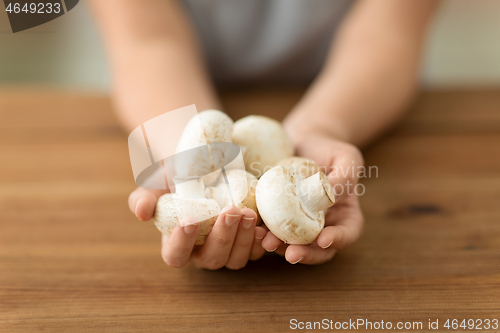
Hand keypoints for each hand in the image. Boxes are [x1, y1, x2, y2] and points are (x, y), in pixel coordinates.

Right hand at [128, 188, 266, 268]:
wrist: (203, 169)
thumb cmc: (176, 178)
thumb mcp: (156, 183)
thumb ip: (144, 197)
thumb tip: (140, 212)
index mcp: (176, 244)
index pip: (175, 255)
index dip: (181, 243)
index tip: (189, 220)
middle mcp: (201, 253)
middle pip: (211, 259)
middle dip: (222, 237)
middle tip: (229, 211)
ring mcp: (226, 251)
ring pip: (235, 259)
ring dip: (243, 239)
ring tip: (248, 213)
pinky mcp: (246, 244)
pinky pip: (255, 251)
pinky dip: (259, 242)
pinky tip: (262, 225)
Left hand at [261, 133, 364, 264]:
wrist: (303, 142)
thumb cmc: (330, 149)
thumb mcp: (346, 158)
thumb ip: (344, 177)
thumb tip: (329, 197)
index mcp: (346, 215)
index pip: (347, 233)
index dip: (337, 240)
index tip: (323, 240)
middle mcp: (325, 226)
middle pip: (319, 248)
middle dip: (306, 254)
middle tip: (291, 254)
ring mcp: (301, 224)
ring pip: (293, 243)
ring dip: (280, 247)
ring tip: (267, 242)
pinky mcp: (279, 217)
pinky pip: (273, 228)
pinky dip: (264, 231)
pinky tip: (254, 229)